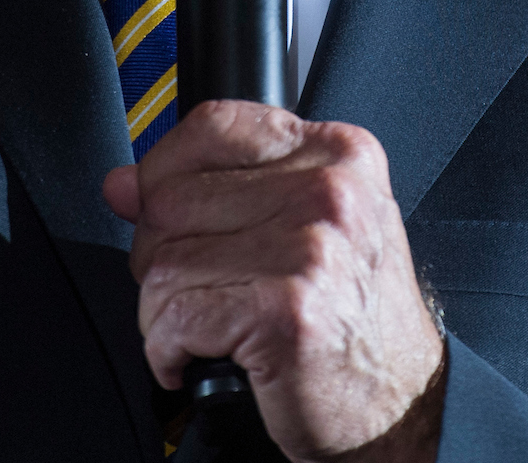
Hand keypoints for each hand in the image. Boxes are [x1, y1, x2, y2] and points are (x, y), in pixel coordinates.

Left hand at [103, 101, 446, 461]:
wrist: (403, 401)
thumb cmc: (355, 319)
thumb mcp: (307, 228)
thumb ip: (221, 190)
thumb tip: (123, 184)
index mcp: (338, 154)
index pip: (213, 125)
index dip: (165, 170)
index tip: (160, 207)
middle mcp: (329, 191)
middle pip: (172, 198)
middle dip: (162, 254)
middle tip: (200, 289)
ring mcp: (309, 248)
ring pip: (165, 262)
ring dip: (165, 311)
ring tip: (208, 327)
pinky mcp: (285, 310)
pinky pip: (173, 316)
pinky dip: (168, 349)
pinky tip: (202, 356)